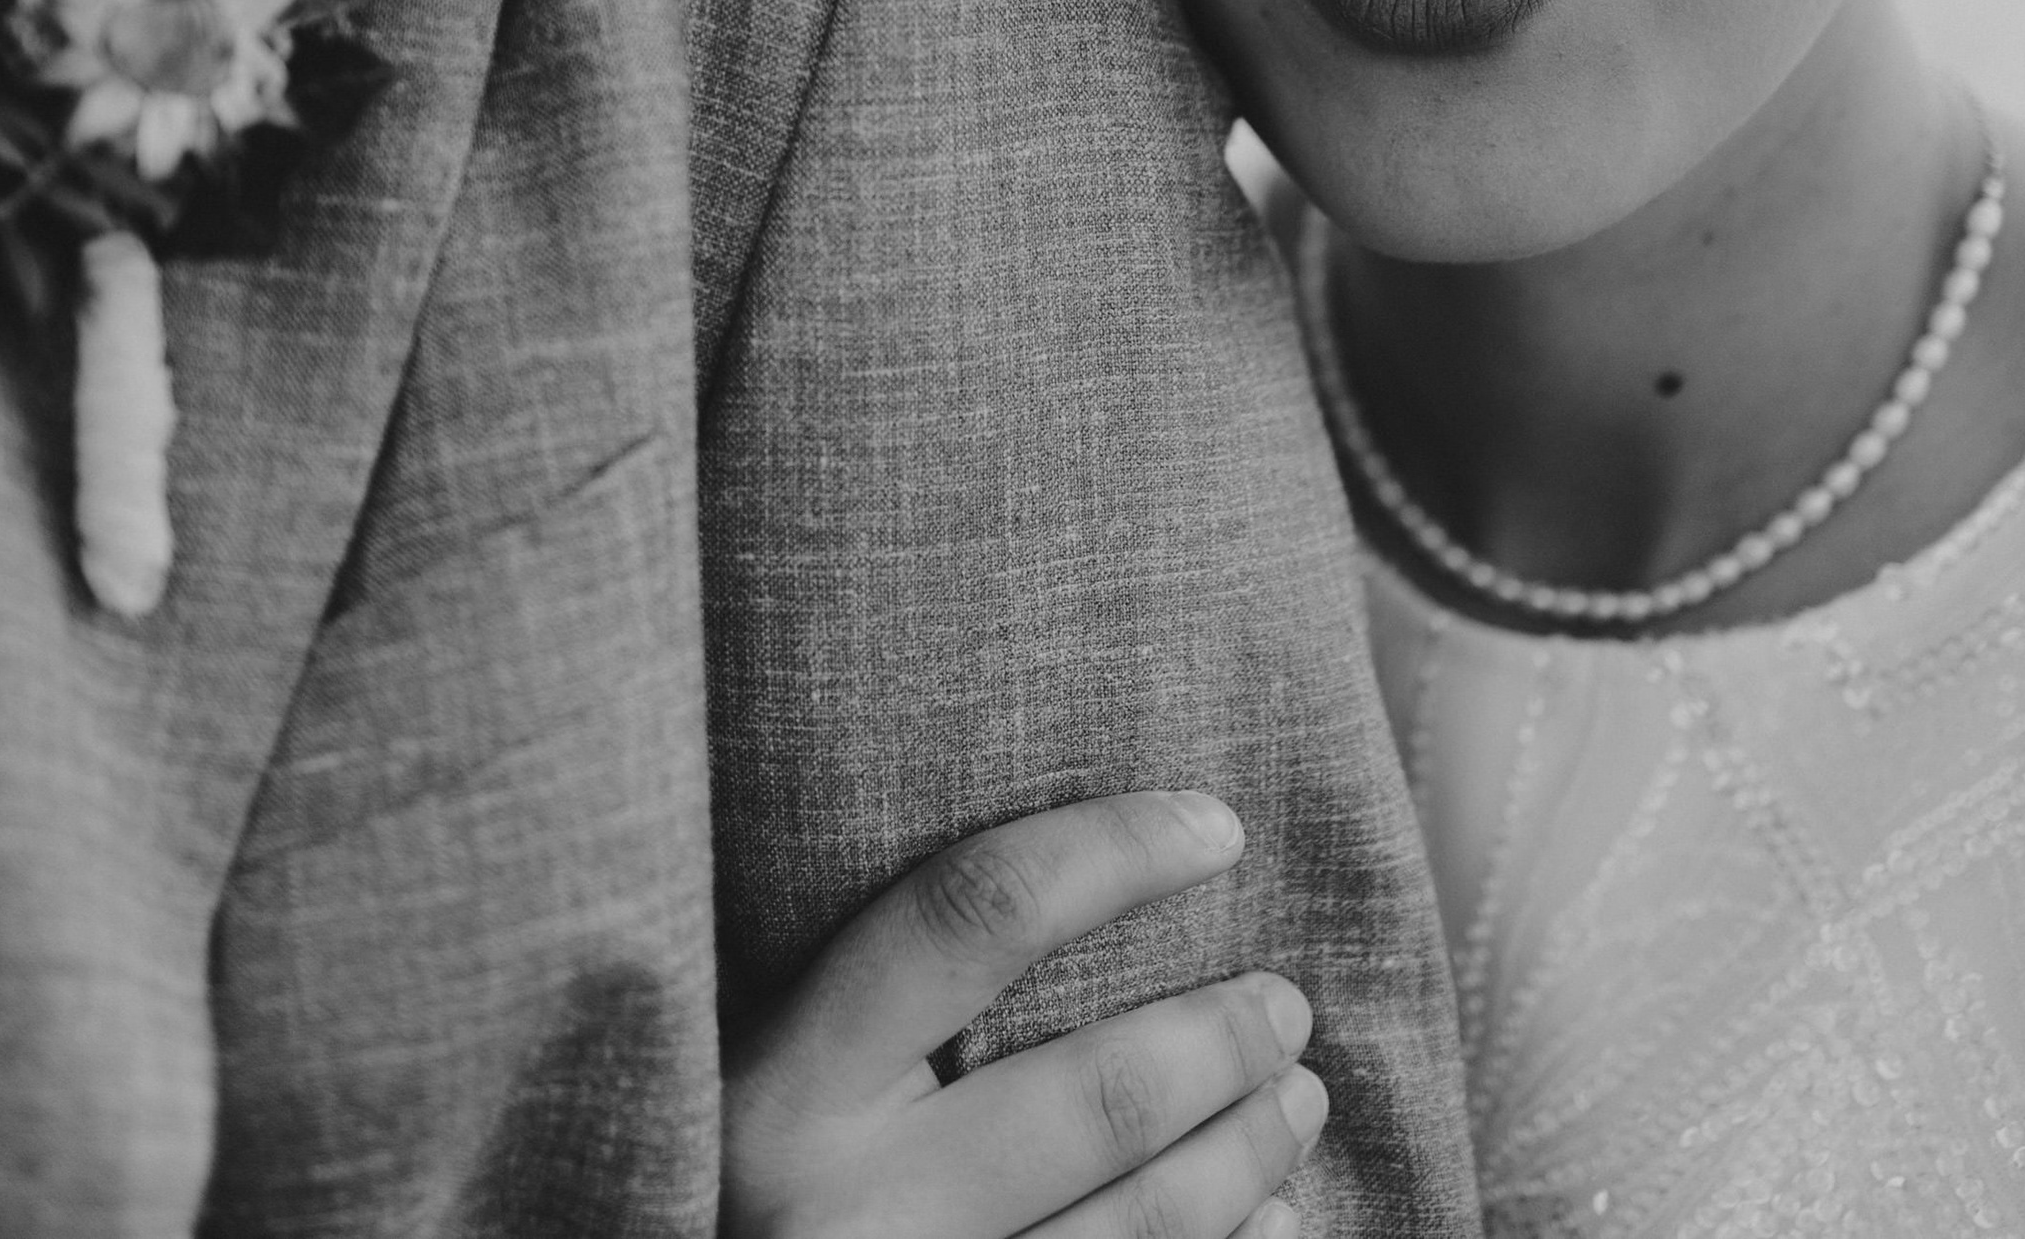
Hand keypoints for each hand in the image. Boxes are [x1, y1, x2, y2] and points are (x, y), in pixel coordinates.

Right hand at [724, 790, 1324, 1238]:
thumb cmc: (728, 1180)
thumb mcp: (752, 1078)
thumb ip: (860, 1002)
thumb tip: (1062, 876)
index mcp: (780, 1094)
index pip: (972, 918)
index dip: (1114, 854)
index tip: (1215, 825)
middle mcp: (846, 1213)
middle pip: (1100, 1095)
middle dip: (1225, 1038)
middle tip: (1283, 1000)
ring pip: (1149, 1221)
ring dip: (1252, 1149)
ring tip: (1296, 1096)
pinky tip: (1273, 1219)